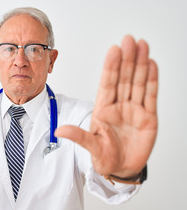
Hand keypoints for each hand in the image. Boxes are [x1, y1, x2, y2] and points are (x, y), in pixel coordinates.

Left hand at [55, 35, 157, 177]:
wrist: (121, 170)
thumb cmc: (104, 157)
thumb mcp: (91, 147)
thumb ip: (78, 137)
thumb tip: (59, 131)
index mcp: (103, 109)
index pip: (107, 84)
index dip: (111, 67)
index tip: (113, 50)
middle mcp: (119, 106)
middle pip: (123, 78)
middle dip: (126, 59)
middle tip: (129, 40)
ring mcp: (134, 110)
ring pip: (137, 83)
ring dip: (140, 64)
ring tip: (142, 45)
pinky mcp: (148, 117)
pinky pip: (150, 95)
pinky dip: (152, 80)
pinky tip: (152, 64)